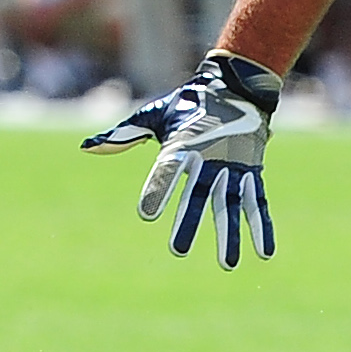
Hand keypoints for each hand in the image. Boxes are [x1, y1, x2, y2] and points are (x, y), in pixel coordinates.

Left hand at [82, 51, 278, 266]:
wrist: (236, 87)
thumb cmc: (187, 106)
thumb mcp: (154, 116)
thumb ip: (122, 136)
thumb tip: (86, 147)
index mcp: (182, 145)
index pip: (168, 170)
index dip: (159, 190)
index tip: (147, 214)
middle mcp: (209, 157)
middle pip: (198, 194)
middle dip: (189, 221)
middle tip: (177, 250)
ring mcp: (233, 167)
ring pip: (230, 204)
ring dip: (230, 234)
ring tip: (227, 264)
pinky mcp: (251, 173)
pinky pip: (257, 202)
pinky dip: (261, 226)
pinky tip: (264, 252)